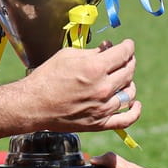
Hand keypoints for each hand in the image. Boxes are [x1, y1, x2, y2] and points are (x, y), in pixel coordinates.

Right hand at [20, 38, 139, 133]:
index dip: (128, 46)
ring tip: (122, 77)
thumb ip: (92, 52)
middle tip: (125, 57)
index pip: (124, 53)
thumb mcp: (68, 55)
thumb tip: (108, 49)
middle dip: (129, 60)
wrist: (33, 105)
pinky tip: (135, 103)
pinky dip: (135, 111)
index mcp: (95, 68)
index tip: (127, 44)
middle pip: (129, 71)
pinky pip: (126, 119)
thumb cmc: (46, 78)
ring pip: (129, 93)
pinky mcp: (99, 123)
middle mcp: (103, 88)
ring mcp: (103, 108)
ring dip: (129, 82)